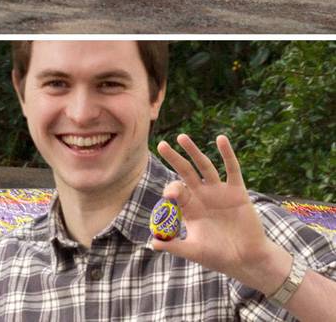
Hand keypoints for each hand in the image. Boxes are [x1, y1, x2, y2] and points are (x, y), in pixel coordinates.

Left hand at [155, 134, 290, 294]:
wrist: (247, 261)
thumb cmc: (219, 256)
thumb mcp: (194, 250)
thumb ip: (174, 246)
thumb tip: (152, 243)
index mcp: (190, 206)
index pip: (176, 190)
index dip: (171, 190)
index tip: (169, 196)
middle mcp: (202, 195)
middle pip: (185, 172)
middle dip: (174, 158)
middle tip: (162, 145)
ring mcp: (219, 192)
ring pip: (205, 166)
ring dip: (194, 152)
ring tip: (182, 137)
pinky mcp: (237, 192)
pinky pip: (232, 169)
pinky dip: (227, 154)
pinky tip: (221, 139)